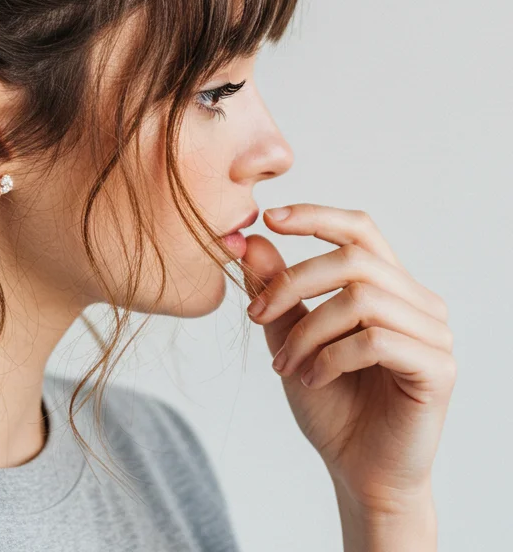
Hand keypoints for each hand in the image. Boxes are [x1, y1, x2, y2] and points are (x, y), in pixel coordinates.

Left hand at [241, 203, 455, 514]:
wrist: (357, 470)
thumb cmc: (330, 402)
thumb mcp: (290, 335)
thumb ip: (275, 288)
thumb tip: (250, 238)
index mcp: (389, 285)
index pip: (359, 229)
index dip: (315, 216)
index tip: (268, 217)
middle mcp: (418, 302)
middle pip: (352, 259)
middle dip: (293, 282)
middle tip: (256, 315)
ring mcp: (433, 335)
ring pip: (360, 299)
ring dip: (308, 330)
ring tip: (285, 363)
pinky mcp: (437, 369)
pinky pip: (375, 340)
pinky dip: (331, 357)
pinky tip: (313, 379)